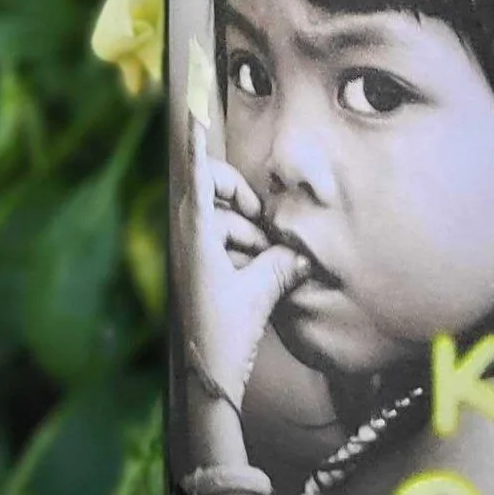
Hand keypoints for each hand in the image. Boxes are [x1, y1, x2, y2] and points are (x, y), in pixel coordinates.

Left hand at [177, 110, 307, 417]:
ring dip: (246, 232)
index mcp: (199, 239)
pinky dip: (243, 249)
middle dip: (240, 198)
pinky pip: (224, 246)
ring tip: (270, 256)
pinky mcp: (202, 275)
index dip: (198, 145)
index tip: (193, 112)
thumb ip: (281, 263)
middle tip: (264, 218)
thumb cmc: (226, 335)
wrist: (208, 381)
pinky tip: (265, 268)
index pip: (199, 180)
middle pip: (212, 196)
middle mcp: (191, 243)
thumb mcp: (259, 294)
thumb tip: (302, 250)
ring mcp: (194, 259)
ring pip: (222, 224)